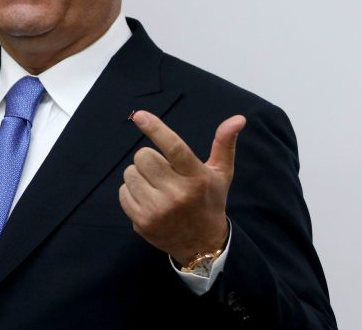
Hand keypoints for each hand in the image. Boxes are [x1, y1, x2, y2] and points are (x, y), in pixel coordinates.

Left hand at [119, 110, 245, 265]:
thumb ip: (224, 143)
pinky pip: (123, 192)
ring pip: (130, 173)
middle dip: (149, 159)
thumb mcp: (221, 173)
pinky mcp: (142, 222)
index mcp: (196, 178)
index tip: (139, 116)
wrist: (202, 245)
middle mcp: (177, 194)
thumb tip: (238, 118)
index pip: (174, 147)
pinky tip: (148, 199)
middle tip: (162, 170)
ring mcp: (158, 210)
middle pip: (143, 156)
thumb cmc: (209, 201)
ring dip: (139, 175)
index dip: (155, 129)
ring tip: (156, 186)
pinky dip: (132, 192)